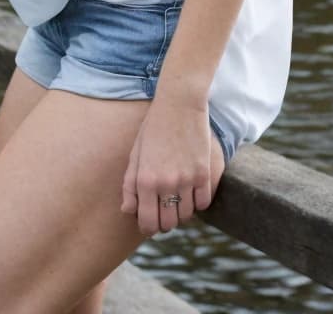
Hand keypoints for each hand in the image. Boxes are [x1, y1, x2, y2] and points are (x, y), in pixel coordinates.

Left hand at [119, 96, 219, 235]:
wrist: (179, 104)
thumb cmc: (153, 128)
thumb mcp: (135, 154)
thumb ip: (130, 185)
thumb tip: (128, 211)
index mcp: (145, 180)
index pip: (147, 222)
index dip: (148, 228)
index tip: (150, 224)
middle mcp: (166, 183)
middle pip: (168, 224)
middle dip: (164, 223)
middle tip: (163, 213)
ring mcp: (187, 179)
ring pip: (186, 216)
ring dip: (181, 213)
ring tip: (177, 200)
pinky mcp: (204, 173)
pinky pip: (203, 204)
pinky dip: (197, 203)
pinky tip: (191, 192)